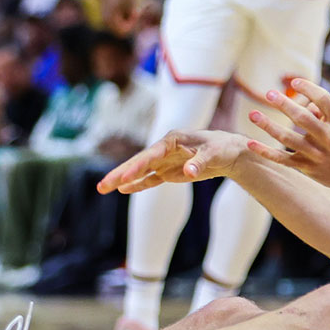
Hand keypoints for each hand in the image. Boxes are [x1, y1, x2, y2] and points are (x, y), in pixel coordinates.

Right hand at [97, 129, 246, 194]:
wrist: (228, 152)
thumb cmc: (221, 148)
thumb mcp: (213, 153)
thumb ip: (199, 162)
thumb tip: (188, 172)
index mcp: (172, 140)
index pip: (151, 154)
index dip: (137, 166)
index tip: (124, 177)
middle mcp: (164, 149)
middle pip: (138, 163)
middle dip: (120, 174)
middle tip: (101, 186)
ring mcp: (164, 161)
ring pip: (140, 172)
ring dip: (122, 180)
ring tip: (102, 189)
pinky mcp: (168, 172)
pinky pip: (150, 180)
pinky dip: (137, 185)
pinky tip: (123, 190)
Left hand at [247, 79, 329, 190]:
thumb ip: (327, 110)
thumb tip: (306, 104)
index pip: (323, 100)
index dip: (308, 88)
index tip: (294, 82)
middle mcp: (328, 138)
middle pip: (303, 118)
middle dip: (284, 105)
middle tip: (269, 94)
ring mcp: (316, 154)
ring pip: (288, 139)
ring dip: (268, 126)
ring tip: (253, 115)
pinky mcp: (307, 168)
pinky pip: (282, 159)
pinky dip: (266, 152)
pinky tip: (251, 143)